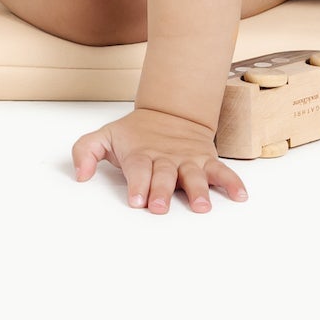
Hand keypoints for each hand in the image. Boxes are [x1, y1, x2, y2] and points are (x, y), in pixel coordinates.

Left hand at [72, 107, 247, 214]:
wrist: (170, 112)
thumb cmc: (136, 134)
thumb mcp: (106, 136)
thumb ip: (86, 151)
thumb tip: (80, 175)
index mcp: (142, 154)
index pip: (139, 169)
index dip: (138, 185)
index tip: (136, 200)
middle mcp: (166, 158)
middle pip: (165, 175)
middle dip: (162, 191)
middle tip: (159, 207)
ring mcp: (187, 160)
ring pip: (194, 175)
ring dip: (198, 190)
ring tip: (201, 206)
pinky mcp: (205, 161)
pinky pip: (221, 171)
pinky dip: (232, 182)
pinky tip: (240, 196)